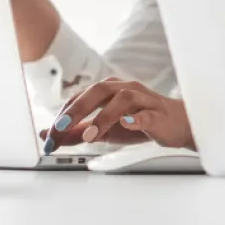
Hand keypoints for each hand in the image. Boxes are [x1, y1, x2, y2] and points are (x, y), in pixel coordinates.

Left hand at [42, 78, 196, 153]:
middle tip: (60, 128)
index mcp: (110, 90)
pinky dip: (136, 118)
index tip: (49, 135)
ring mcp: (144, 100)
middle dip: (77, 108)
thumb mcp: (104, 130)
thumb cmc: (141, 123)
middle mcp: (126, 89)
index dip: (63, 115)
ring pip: (123, 99)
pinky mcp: (159, 114)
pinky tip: (127, 124)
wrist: (178, 126)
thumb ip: (76, 132)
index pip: (81, 97)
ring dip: (103, 116)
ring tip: (89, 135)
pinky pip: (147, 113)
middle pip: (99, 90)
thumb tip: (46, 135)